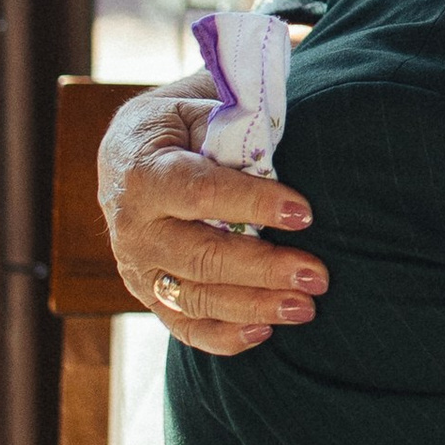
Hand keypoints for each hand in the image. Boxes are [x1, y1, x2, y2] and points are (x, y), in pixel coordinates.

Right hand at [99, 84, 328, 355]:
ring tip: (305, 307)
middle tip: (317, 276)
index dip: (253, 204)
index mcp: (145, 171)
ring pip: (195, 297)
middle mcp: (134, 226)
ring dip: (254, 306)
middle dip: (264, 269)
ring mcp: (138, 267)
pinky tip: (266, 333)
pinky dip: (224, 336)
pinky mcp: (149, 295)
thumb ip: (234, 128)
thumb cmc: (179, 127)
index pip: (201, 192)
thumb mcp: (197, 108)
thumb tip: (284, 147)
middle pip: (201, 255)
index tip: (304, 213)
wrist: (127, 157)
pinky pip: (183, 326)